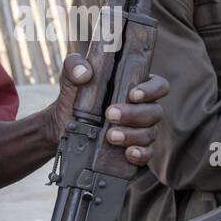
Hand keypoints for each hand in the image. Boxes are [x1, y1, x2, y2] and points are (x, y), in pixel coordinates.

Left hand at [46, 53, 169, 165]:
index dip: (151, 90)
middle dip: (133, 114)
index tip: (132, 95)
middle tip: (110, 114)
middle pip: (155, 111)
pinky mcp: (135, 151)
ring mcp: (142, 131)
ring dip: (132, 135)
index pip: (159, 85)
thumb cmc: (73, 98)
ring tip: (111, 136)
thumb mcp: (70, 78)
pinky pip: (147, 154)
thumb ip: (74, 66)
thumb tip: (84, 73)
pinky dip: (140, 154)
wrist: (62, 127)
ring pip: (150, 134)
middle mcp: (144, 109)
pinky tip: (128, 153)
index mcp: (136, 87)